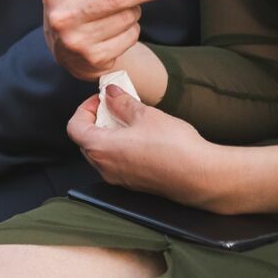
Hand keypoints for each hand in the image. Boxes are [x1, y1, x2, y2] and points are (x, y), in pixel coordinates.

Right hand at [40, 0, 177, 81]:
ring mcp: (77, 39)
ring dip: (135, 12)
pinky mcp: (94, 57)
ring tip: (123, 12)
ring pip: (127, 18)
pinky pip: (130, 37)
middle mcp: (63, 15)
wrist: (66, 52)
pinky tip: (119, 31)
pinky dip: (132, 30)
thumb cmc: (77, 9)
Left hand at [67, 85, 219, 208]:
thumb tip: (109, 93)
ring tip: (130, 120)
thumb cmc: (174, 147)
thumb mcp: (145, 114)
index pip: (74, 127)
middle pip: (86, 140)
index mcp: (100, 149)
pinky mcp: (134, 185)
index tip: (101, 99)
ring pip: (102, 153)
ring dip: (109, 134)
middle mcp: (105, 167)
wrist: (203, 177)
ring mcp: (119, 179)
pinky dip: (120, 148)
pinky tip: (141, 138)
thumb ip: (121, 102)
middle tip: (114, 106)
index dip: (84, 109)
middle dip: (97, 120)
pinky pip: (117, 163)